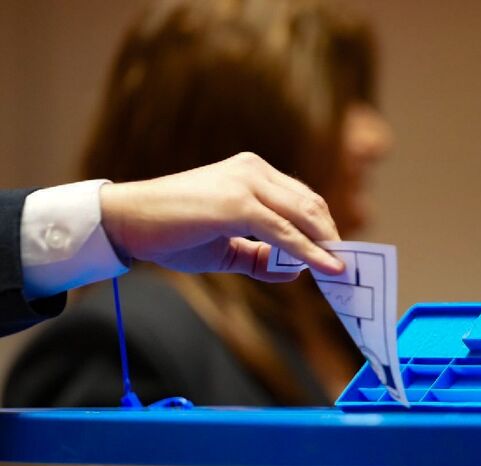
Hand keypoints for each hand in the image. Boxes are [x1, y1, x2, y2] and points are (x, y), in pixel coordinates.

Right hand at [99, 152, 344, 281]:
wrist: (127, 222)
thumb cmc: (170, 233)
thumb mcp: (225, 249)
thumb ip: (260, 258)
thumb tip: (294, 272)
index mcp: (252, 173)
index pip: (302, 199)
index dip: (323, 228)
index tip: (337, 255)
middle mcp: (254, 170)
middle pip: (311, 205)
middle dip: (331, 238)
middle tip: (345, 267)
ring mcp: (246, 183)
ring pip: (303, 217)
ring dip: (327, 246)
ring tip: (342, 272)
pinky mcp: (238, 204)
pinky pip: (285, 232)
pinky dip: (310, 252)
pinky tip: (327, 268)